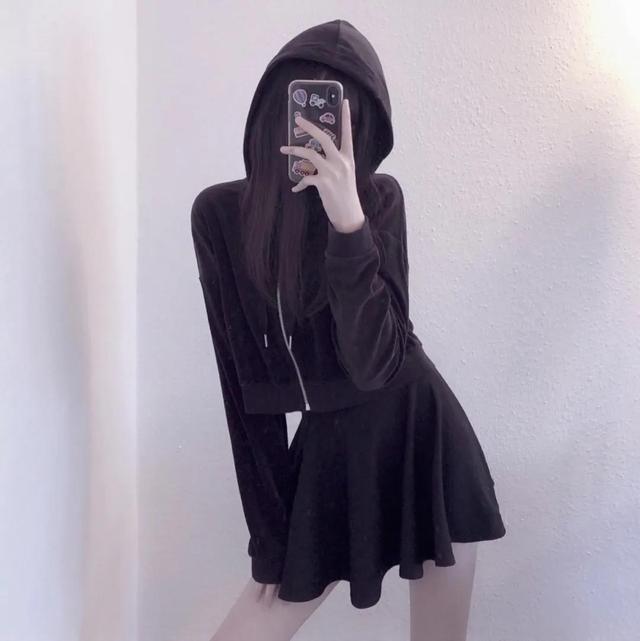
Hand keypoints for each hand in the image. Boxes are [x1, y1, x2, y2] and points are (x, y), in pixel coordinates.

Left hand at [279, 99, 365, 233]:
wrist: (348, 214)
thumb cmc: (346, 194)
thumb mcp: (346, 174)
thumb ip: (337, 162)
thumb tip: (319, 154)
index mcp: (348, 158)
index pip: (347, 133)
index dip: (345, 117)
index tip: (344, 101)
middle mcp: (341, 162)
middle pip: (324, 138)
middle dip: (309, 127)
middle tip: (297, 120)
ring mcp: (332, 172)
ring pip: (310, 154)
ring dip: (294, 151)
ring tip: (283, 150)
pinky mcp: (323, 183)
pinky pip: (306, 178)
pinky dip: (299, 183)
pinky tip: (295, 188)